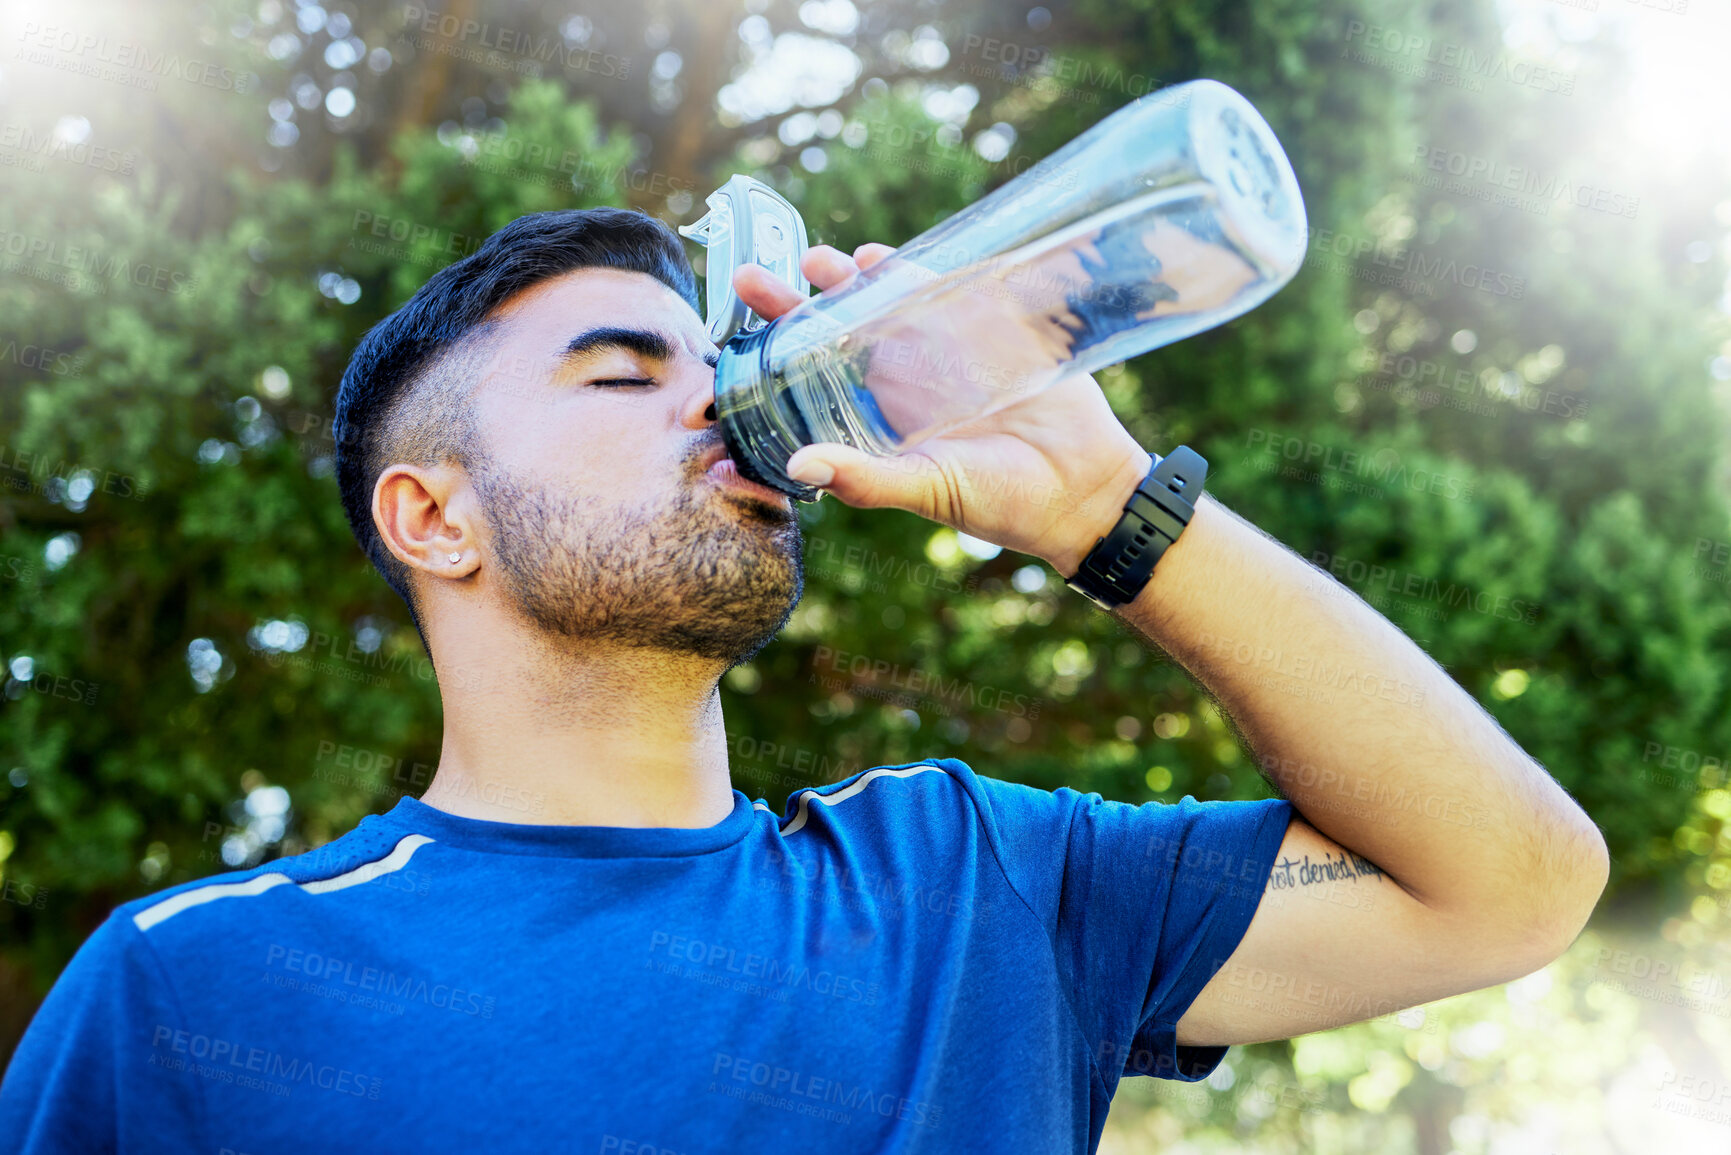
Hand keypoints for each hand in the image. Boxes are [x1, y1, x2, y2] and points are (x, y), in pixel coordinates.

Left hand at [731, 244, 1151, 575]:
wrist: (1086, 487)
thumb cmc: (1004, 503)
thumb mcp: (927, 491)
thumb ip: (865, 479)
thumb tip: (799, 467)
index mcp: (878, 421)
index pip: (811, 384)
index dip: (773, 362)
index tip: (730, 352)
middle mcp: (901, 382)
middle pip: (833, 331)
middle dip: (796, 302)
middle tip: (757, 275)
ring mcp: (941, 350)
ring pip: (879, 302)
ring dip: (846, 279)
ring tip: (818, 259)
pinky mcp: (984, 328)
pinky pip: (936, 288)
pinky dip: (903, 271)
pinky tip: (875, 259)